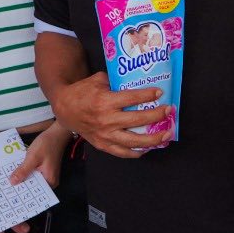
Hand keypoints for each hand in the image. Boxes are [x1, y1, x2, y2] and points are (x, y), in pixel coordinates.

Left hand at [8, 124, 71, 188]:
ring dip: (22, 178)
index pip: (33, 192)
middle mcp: (50, 181)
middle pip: (32, 187)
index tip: (8, 192)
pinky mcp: (45, 170)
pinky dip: (26, 173)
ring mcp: (48, 175)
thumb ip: (23, 171)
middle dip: (20, 185)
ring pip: (32, 180)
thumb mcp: (32, 157)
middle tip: (5, 186)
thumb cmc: (47, 144)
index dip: (20, 192)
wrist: (57, 133)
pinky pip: (34, 174)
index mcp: (49, 181)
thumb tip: (12, 183)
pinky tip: (17, 171)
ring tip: (8, 180)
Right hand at [48, 70, 171, 158]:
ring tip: (166, 135)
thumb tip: (135, 81)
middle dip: (157, 116)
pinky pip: (123, 152)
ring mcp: (105, 135)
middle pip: (138, 120)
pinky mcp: (103, 145)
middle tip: (168, 111)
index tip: (160, 92)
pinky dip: (137, 152)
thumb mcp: (97, 80)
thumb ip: (115, 81)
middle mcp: (107, 120)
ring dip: (153, 139)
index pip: (132, 98)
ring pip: (134, 141)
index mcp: (105, 101)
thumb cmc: (82, 92)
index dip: (148, 95)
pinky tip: (147, 148)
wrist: (65, 109)